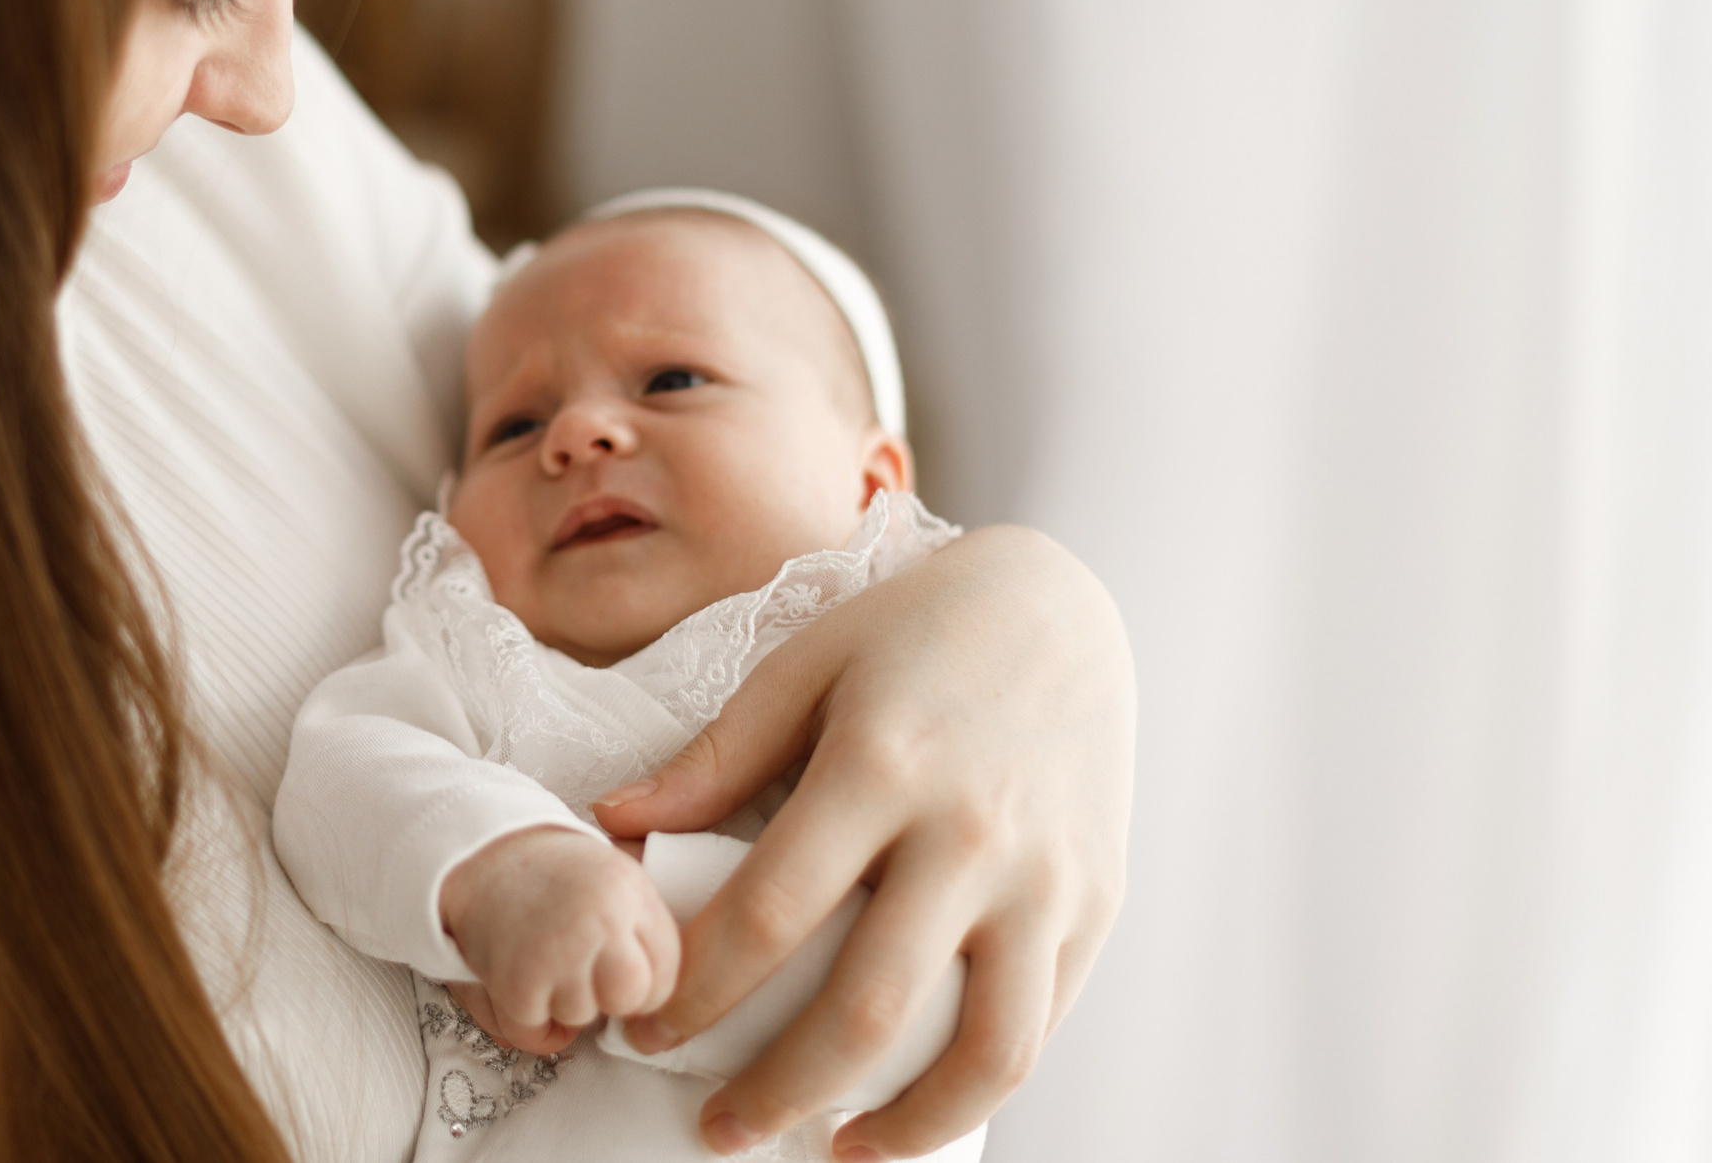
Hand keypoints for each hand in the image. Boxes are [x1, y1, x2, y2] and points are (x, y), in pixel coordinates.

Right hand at [438, 826, 681, 1055]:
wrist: (480, 854)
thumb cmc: (556, 873)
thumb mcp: (618, 876)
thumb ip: (647, 927)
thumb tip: (671, 994)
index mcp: (629, 891)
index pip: (669, 970)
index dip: (647, 978)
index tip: (624, 968)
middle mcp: (598, 921)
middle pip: (631, 999)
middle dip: (611, 996)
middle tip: (587, 972)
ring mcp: (556, 953)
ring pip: (581, 1018)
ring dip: (564, 1004)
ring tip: (547, 962)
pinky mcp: (517, 983)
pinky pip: (538, 1035)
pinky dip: (531, 1023)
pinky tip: (526, 987)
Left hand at [593, 524, 1134, 1157]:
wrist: (1061, 604)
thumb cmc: (911, 631)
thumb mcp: (803, 665)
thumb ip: (717, 756)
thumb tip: (614, 822)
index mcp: (880, 764)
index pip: (771, 915)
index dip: (699, 992)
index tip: (647, 1029)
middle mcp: (970, 832)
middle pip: (866, 1007)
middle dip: (777, 1091)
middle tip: (719, 1128)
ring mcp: (1046, 877)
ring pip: (983, 1051)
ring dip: (900, 1127)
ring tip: (831, 1147)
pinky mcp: (1097, 903)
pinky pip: (1039, 1025)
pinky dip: (975, 1088)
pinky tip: (912, 1103)